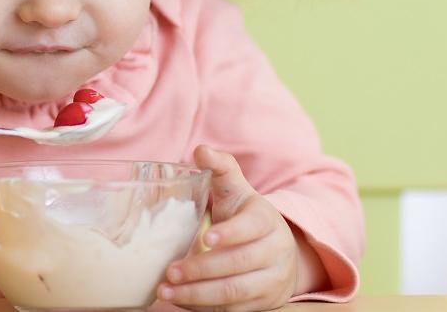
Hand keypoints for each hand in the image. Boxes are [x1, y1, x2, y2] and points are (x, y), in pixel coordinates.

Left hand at [158, 146, 321, 310]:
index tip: (206, 237)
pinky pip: (232, 311)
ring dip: (198, 294)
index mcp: (266, 220)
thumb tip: (201, 150)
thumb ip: (221, 169)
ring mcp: (270, 281)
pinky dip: (202, 307)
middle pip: (240, 264)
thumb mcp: (238, 192)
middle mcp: (275, 252)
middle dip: (202, 269)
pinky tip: (179, 301)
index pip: (253, 227)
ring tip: (166, 290)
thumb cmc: (247, 218)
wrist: (279, 254)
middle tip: (170, 270)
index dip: (231, 233)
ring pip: (235, 292)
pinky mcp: (261, 305)